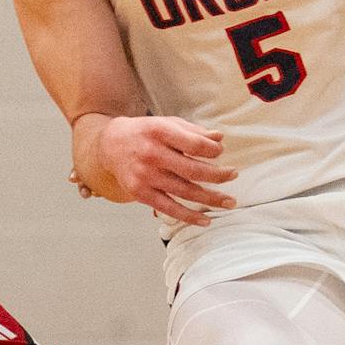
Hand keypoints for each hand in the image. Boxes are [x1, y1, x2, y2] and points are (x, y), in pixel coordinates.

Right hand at [87, 115, 238, 225]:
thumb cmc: (145, 133)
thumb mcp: (167, 124)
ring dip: (211, 199)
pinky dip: (189, 216)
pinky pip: (169, 208)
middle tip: (233, 175)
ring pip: (185, 191)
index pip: (194, 144)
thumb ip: (193, 132)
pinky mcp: (140, 193)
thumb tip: (220, 139)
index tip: (220, 152)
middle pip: (192, 170)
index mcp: (159, 132)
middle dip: (218, 175)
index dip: (212, 150)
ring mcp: (145, 176)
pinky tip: (206, 220)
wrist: (110, 146)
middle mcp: (151, 154)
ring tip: (229, 202)